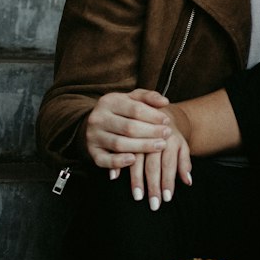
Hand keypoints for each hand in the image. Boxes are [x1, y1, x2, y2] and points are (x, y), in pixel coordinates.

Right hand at [84, 90, 190, 206]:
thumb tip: (165, 101)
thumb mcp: (132, 99)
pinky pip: (104, 160)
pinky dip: (118, 162)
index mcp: (109, 102)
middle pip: (128, 127)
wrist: (97, 124)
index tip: (167, 121)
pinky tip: (133, 161)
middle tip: (167, 134)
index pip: (135, 109)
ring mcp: (93, 136)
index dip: (153, 116)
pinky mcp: (92, 152)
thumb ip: (148, 98)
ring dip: (142, 146)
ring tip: (160, 146)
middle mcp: (98, 118)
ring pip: (119, 144)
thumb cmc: (121, 111)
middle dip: (151, 132)